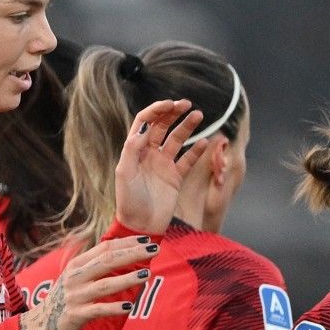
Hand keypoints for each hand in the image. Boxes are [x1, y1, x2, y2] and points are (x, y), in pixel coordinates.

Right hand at [17, 235, 157, 329]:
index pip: (105, 247)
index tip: (147, 239)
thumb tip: (122, 253)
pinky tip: (129, 306)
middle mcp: (75, 277)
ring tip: (147, 275)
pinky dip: (114, 308)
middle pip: (107, 261)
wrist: (40, 326)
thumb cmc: (65, 301)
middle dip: (132, 254)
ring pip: (105, 285)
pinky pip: (98, 310)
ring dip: (127, 279)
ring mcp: (75, 296)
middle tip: (154, 249)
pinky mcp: (76, 315)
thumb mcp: (76, 278)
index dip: (127, 242)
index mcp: (77, 264)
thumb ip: (95, 265)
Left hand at [114, 99, 214, 235]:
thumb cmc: (129, 201)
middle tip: (186, 104)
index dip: (156, 110)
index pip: (145, 122)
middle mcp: (149, 154)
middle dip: (173, 113)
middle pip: (162, 127)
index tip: (169, 104)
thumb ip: (132, 149)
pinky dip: (196, 150)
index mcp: (135, 150)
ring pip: (177, 140)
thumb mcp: (125, 173)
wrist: (141, 226)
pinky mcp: (175, 177)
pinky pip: (187, 160)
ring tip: (198, 115)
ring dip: (187, 127)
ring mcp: (163, 165)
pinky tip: (204, 141)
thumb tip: (144, 128)